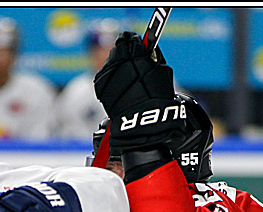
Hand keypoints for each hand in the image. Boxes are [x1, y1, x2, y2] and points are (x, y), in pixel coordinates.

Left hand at [93, 32, 182, 153]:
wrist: (141, 122)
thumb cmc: (157, 99)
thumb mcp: (163, 72)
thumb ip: (153, 56)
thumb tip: (146, 46)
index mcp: (136, 55)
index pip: (131, 39)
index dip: (136, 42)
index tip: (138, 45)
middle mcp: (119, 62)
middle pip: (119, 47)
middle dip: (126, 52)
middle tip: (133, 61)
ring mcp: (107, 73)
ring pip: (110, 60)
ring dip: (118, 64)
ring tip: (127, 78)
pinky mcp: (100, 84)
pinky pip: (105, 74)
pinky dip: (111, 77)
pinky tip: (120, 86)